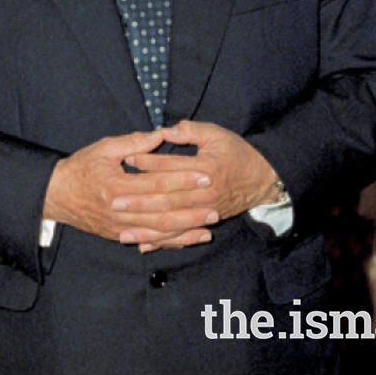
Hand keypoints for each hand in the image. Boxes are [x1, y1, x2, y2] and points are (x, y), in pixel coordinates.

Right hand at [42, 128, 217, 250]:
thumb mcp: (103, 149)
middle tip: (215, 202)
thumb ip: (132, 143)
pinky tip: (191, 238)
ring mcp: (120, 227)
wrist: (56, 195)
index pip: (157, 183)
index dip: (182, 179)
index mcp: (117, 185)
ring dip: (187, 228)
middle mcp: (120, 210)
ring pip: (160, 230)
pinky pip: (151, 241)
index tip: (204, 175)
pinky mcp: (120, 236)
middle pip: (163, 211)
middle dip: (191, 207)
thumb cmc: (80, 168)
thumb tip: (159, 135)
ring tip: (210, 223)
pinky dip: (173, 241)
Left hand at [127, 121, 277, 231]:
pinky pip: (180, 235)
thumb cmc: (236, 153)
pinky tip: (142, 244)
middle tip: (113, 200)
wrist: (262, 180)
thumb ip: (190, 131)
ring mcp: (206, 211)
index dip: (147, 162)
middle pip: (167, 198)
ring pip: (172, 221)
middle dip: (139, 200)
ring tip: (120, 229)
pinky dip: (161, 241)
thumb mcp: (216, 134)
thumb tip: (165, 130)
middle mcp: (205, 193)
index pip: (171, 167)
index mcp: (206, 168)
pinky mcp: (205, 222)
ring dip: (146, 227)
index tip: (126, 159)